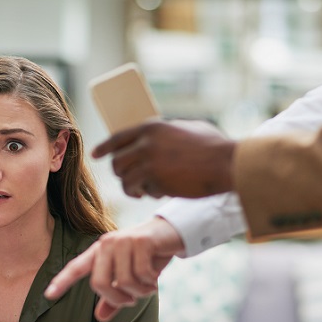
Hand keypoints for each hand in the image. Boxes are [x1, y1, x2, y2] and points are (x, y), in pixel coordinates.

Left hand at [44, 218, 183, 321]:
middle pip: (99, 283)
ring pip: (123, 282)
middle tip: (131, 300)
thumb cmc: (147, 256)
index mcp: (99, 252)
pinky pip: (141, 274)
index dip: (62, 281)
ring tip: (148, 286)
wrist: (172, 233)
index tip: (49, 295)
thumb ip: (114, 296)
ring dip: (139, 292)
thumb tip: (99, 316)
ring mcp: (123, 241)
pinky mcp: (140, 241)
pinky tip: (155, 277)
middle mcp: (106, 244)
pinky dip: (150, 282)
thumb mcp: (129, 276)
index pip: (76, 267)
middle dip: (117, 299)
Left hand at [93, 119, 235, 198]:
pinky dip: (147, 194)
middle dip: (121, 174)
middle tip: (131, 180)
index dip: (104, 147)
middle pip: (117, 162)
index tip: (95, 155)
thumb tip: (157, 138)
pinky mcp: (156, 180)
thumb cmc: (214, 146)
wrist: (226, 163)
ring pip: (125, 179)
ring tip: (143, 191)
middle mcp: (146, 143)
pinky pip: (141, 191)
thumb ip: (167, 132)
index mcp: (151, 127)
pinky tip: (157, 193)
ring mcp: (149, 162)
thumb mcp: (187, 129)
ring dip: (132, 188)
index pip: (118, 137)